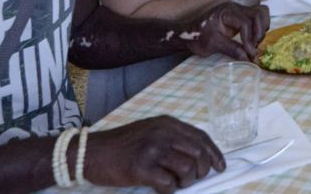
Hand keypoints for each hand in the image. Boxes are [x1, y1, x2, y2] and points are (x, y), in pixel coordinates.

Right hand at [86, 116, 225, 193]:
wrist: (91, 152)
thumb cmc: (120, 146)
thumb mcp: (149, 132)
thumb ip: (171, 139)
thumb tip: (196, 158)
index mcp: (167, 123)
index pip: (201, 137)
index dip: (214, 154)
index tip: (220, 167)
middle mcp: (163, 133)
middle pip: (198, 153)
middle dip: (201, 170)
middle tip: (193, 179)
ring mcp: (152, 149)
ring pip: (187, 168)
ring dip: (185, 181)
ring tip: (173, 183)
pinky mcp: (142, 167)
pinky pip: (168, 183)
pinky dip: (168, 190)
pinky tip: (160, 188)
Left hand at [181, 2, 268, 61]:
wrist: (186, 31)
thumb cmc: (196, 35)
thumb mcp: (212, 44)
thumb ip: (231, 49)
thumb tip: (247, 57)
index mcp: (226, 12)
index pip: (245, 22)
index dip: (249, 38)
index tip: (249, 51)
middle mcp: (234, 8)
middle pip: (257, 13)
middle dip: (259, 31)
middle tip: (255, 46)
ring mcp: (238, 11)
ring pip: (260, 12)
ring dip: (262, 27)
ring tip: (256, 42)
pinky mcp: (240, 16)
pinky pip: (256, 16)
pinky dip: (259, 26)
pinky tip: (254, 39)